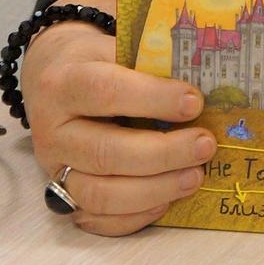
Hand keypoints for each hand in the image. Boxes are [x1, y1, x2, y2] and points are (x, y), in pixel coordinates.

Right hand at [20, 0, 216, 235]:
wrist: (55, 78)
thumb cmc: (100, 60)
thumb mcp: (119, 46)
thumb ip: (153, 61)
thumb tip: (211, 78)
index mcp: (65, 83)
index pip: (106, 93)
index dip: (153, 99)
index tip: (195, 102)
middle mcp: (52, 131)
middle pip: (106, 152)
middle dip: (163, 154)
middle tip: (206, 145)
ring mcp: (54, 169)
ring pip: (99, 194)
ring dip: (154, 190)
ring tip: (195, 176)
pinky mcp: (61, 195)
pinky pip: (96, 219)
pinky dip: (135, 215)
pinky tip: (169, 198)